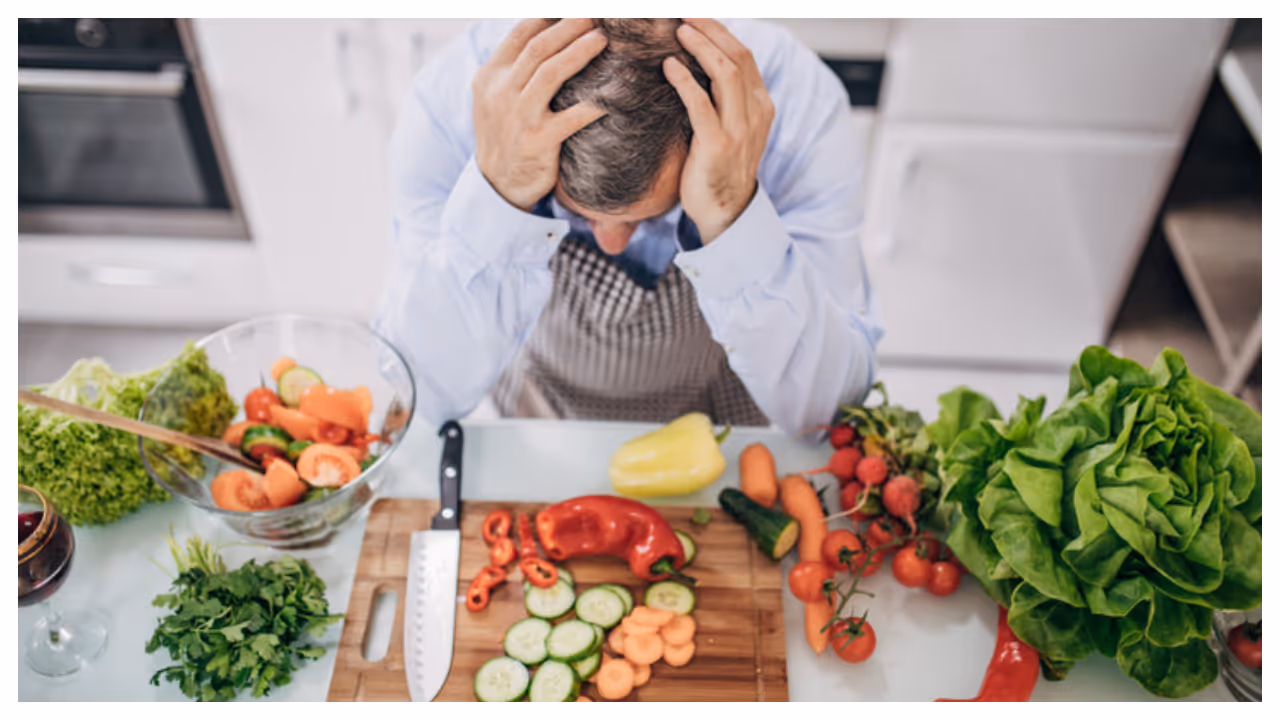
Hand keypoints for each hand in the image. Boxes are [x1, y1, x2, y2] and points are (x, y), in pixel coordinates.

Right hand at [472, 19, 607, 211]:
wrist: (497, 183)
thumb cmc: (506, 133)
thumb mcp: (496, 96)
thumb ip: (515, 67)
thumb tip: (546, 32)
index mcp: (491, 76)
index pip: (520, 34)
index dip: (548, 17)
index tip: (571, 10)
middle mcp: (501, 92)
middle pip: (538, 48)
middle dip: (569, 27)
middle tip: (595, 15)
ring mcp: (519, 117)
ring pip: (550, 73)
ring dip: (579, 52)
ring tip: (602, 38)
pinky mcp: (538, 141)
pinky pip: (572, 117)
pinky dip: (595, 103)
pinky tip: (616, 92)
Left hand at [664, 19, 774, 243]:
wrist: (724, 211)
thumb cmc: (718, 166)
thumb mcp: (730, 126)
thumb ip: (723, 98)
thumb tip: (698, 65)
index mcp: (760, 105)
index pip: (744, 55)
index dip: (719, 32)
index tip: (695, 17)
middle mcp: (755, 113)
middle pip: (737, 56)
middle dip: (710, 30)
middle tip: (683, 14)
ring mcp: (739, 129)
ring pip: (725, 72)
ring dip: (700, 47)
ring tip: (678, 31)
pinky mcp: (717, 145)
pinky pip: (701, 104)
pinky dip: (685, 80)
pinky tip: (669, 67)